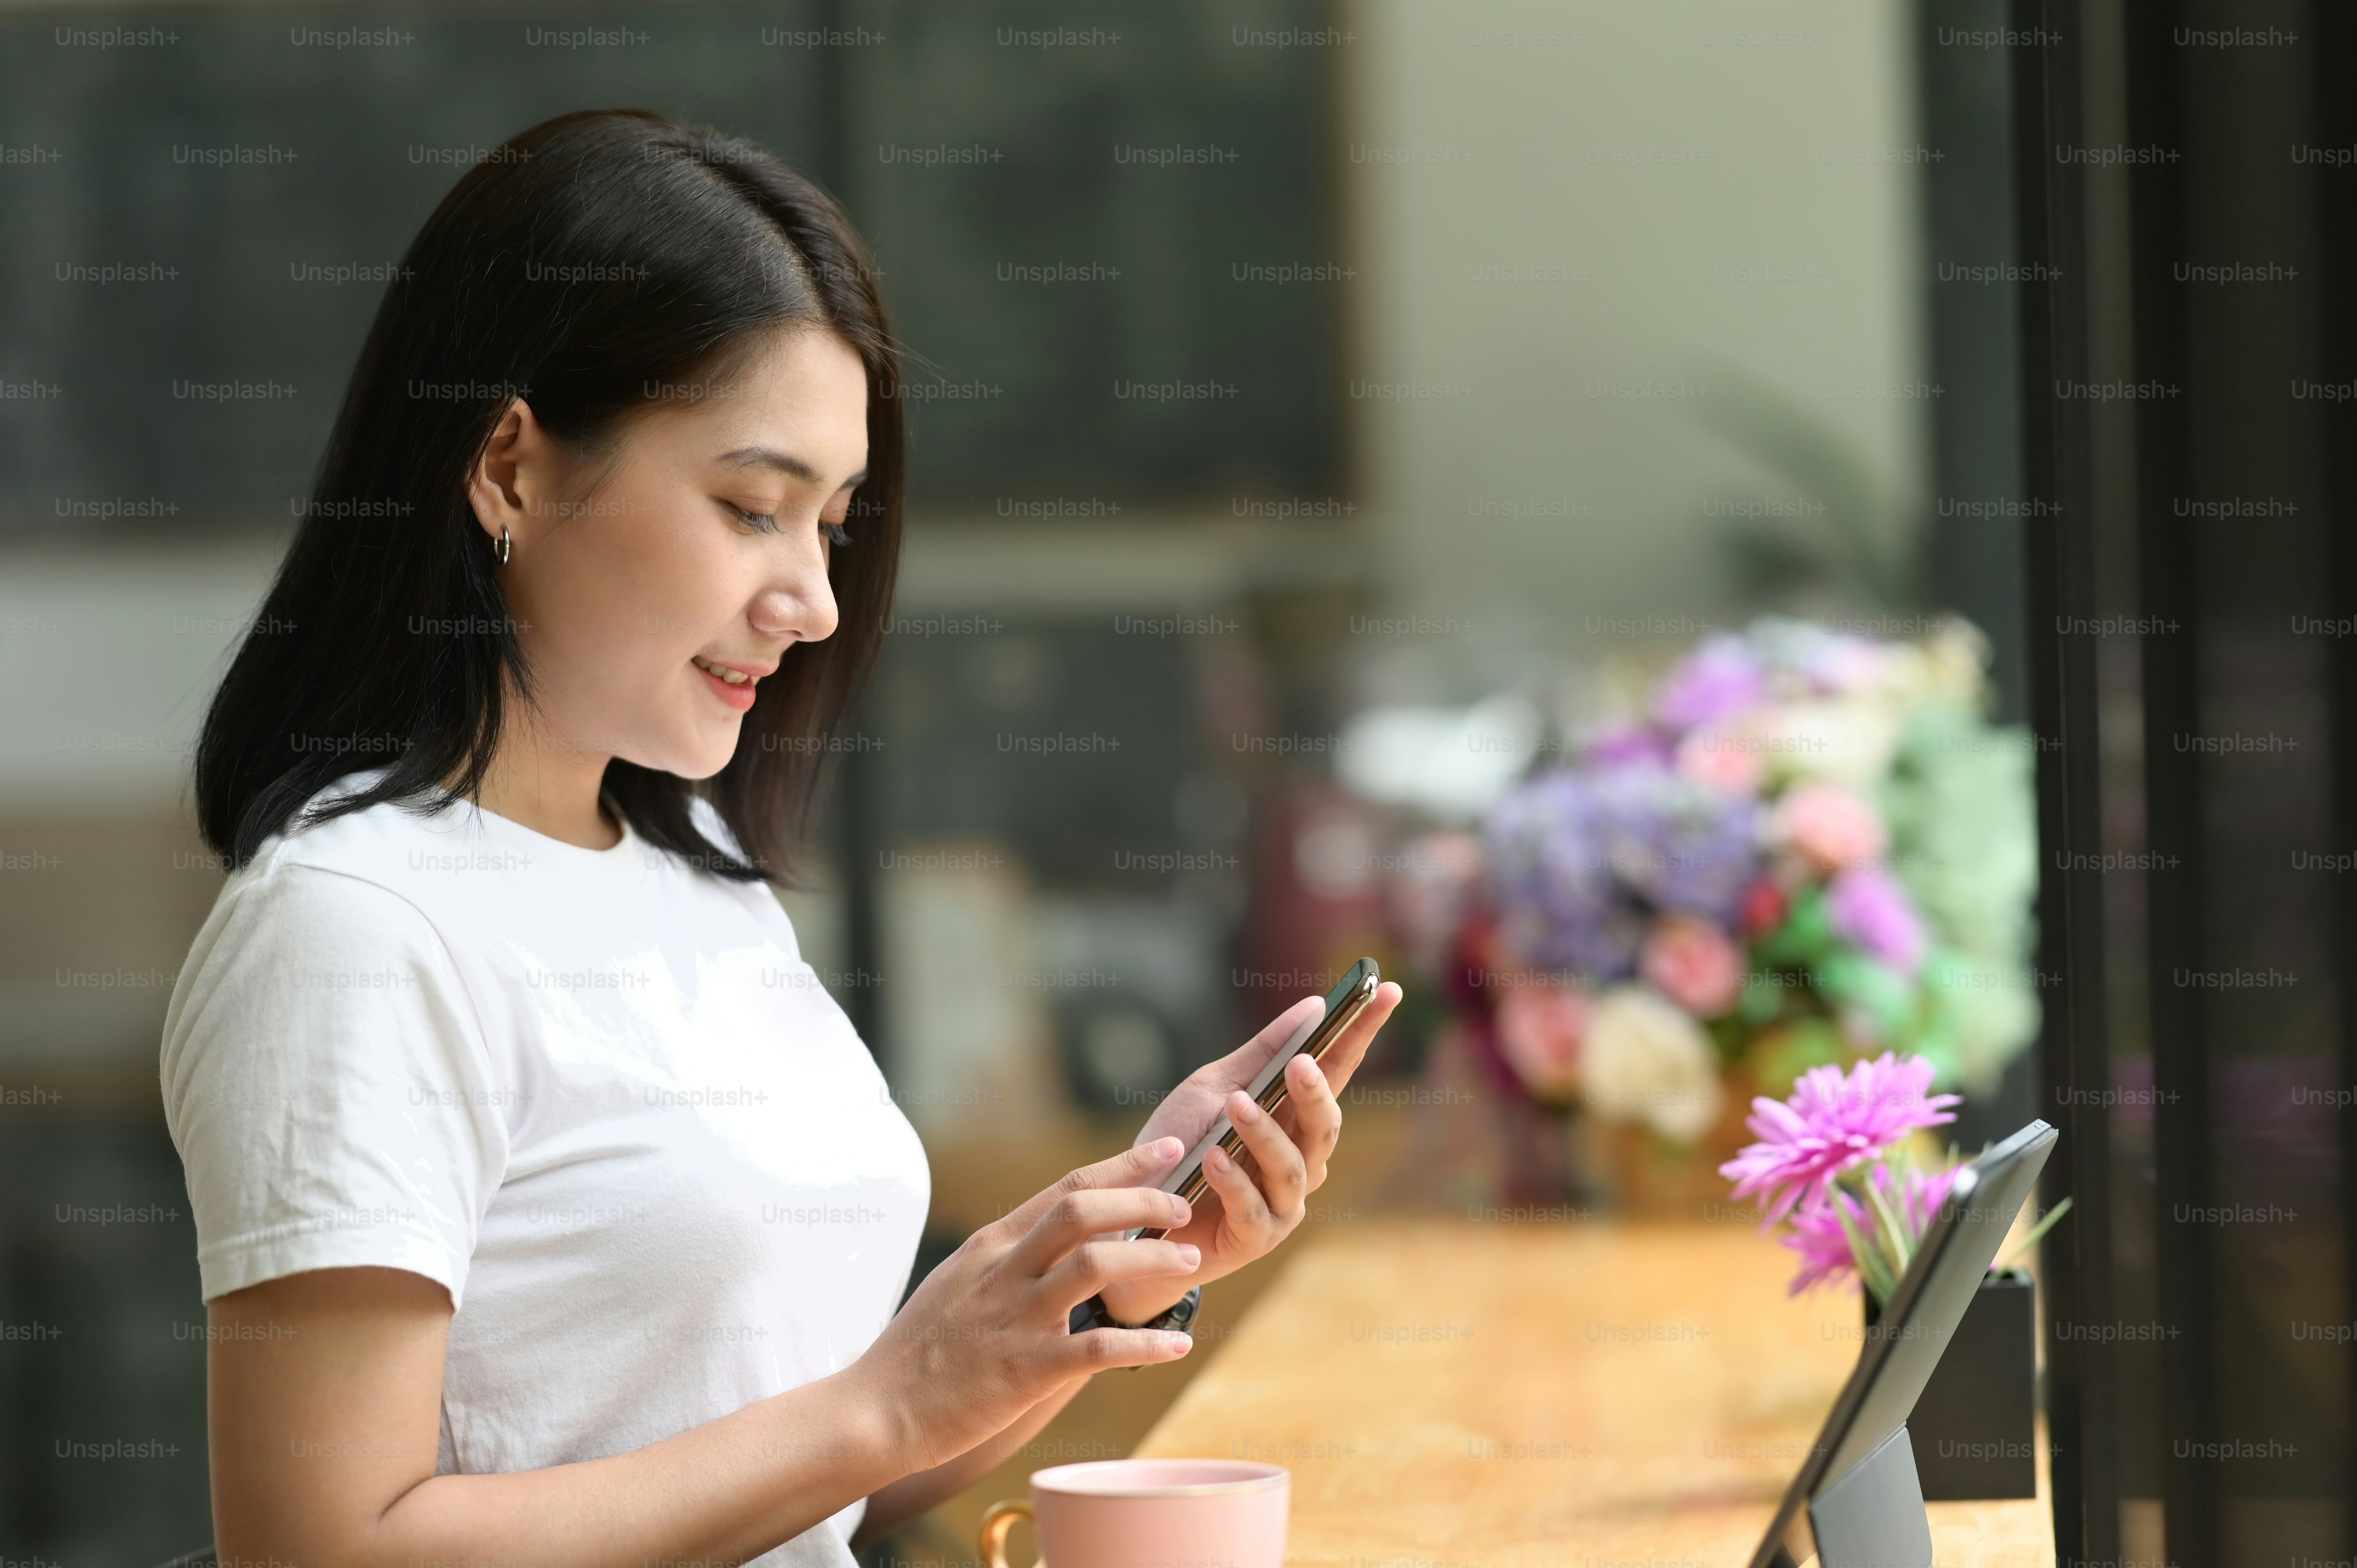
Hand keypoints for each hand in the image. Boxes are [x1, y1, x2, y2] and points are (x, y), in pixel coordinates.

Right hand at [851, 1139, 1203, 1470]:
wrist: (875, 1410)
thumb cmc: (918, 1352)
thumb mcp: (959, 1283)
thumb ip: (1005, 1261)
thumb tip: (1052, 1245)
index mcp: (992, 1246)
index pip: (1066, 1188)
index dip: (1123, 1166)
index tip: (1166, 1148)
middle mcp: (1005, 1270)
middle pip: (1084, 1210)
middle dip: (1144, 1200)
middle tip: (1184, 1209)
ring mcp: (1016, 1318)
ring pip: (1097, 1266)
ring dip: (1154, 1259)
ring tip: (1191, 1263)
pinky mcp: (1025, 1370)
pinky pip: (1099, 1348)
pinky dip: (1146, 1343)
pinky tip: (1179, 1345)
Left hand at [1097, 981, 1402, 1324]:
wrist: (1135, 1211)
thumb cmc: (1179, 1144)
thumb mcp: (1212, 1088)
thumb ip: (1261, 1054)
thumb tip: (1313, 1006)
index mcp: (1294, 1117)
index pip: (1337, 1070)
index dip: (1363, 1033)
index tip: (1387, 991)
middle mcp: (1300, 1159)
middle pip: (1325, 1124)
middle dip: (1316, 1092)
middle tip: (1298, 1064)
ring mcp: (1283, 1202)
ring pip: (1292, 1167)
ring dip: (1263, 1134)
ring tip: (1234, 1107)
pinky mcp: (1255, 1237)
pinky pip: (1254, 1208)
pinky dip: (1232, 1181)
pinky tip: (1211, 1159)